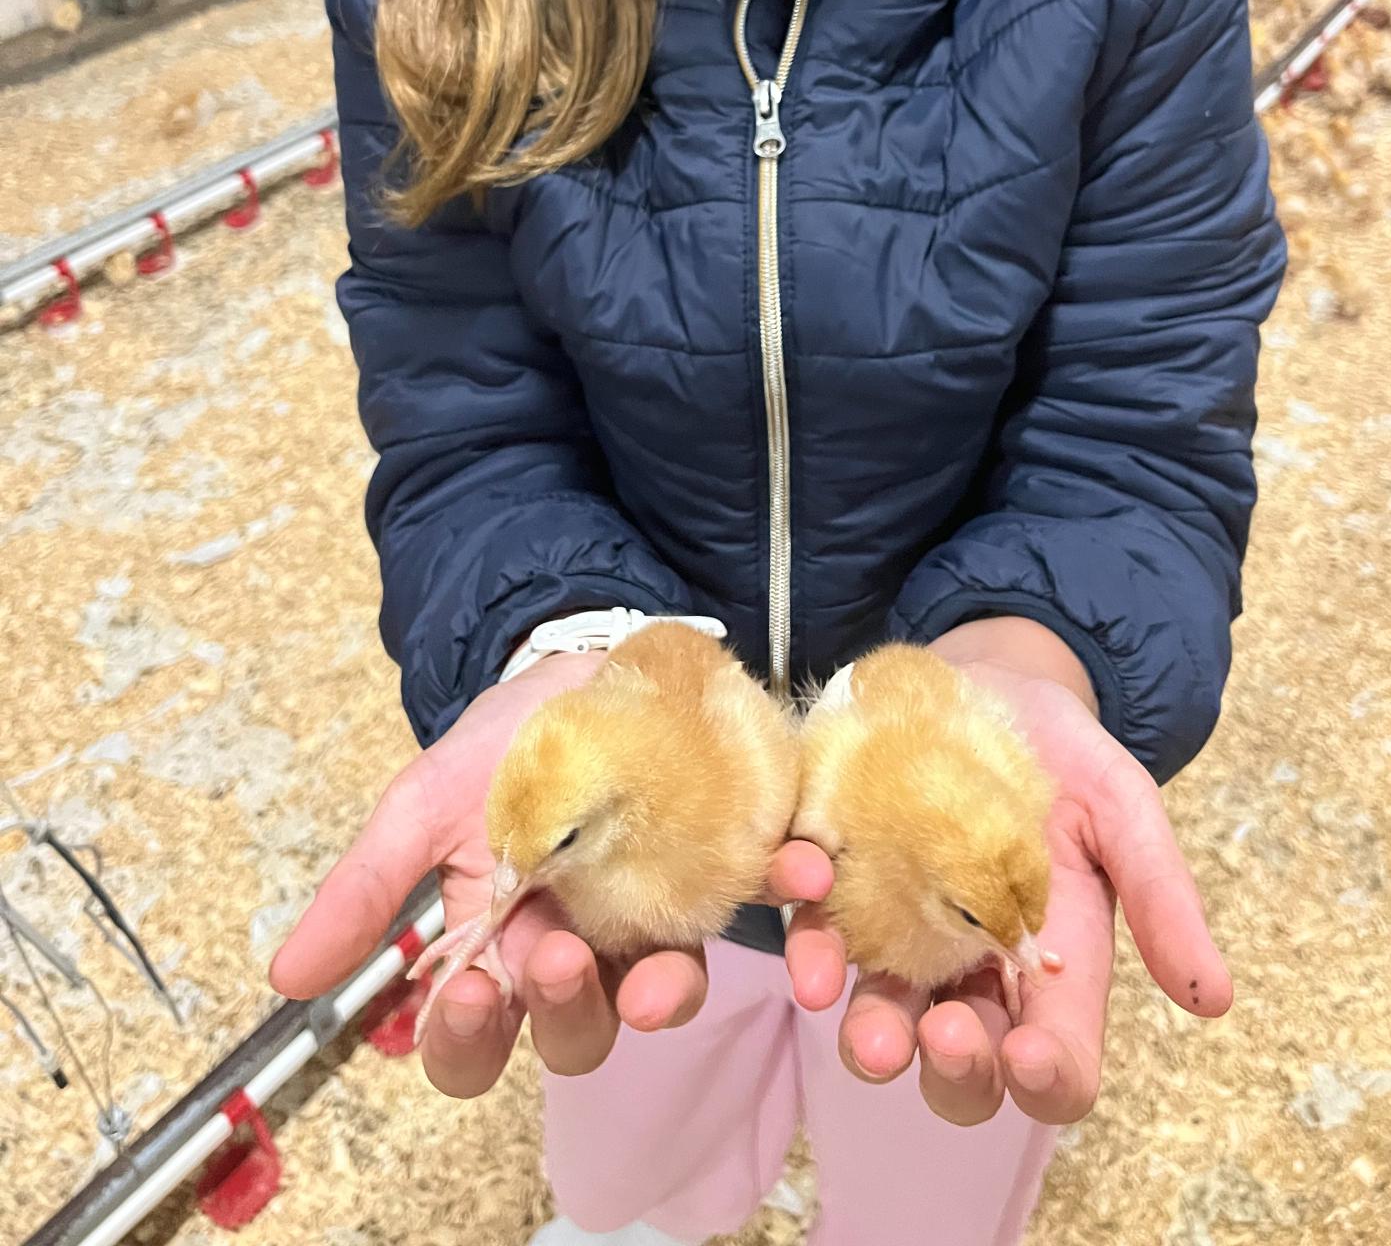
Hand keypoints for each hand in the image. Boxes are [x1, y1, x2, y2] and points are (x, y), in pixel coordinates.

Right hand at [270, 654, 827, 1097]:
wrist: (583, 658)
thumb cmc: (500, 743)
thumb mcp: (424, 802)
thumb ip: (368, 889)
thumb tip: (287, 978)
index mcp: (498, 951)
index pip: (475, 1039)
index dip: (468, 1039)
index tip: (468, 995)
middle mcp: (580, 953)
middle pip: (573, 1034)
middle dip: (566, 1013)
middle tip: (560, 956)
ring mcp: (657, 918)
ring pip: (665, 993)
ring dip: (668, 993)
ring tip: (667, 968)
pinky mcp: (728, 867)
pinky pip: (763, 902)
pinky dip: (785, 892)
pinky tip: (797, 872)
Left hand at [781, 651, 1232, 1128]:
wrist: (984, 677)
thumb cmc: (1061, 753)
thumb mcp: (1122, 806)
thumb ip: (1161, 894)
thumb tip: (1214, 1000)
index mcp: (1052, 969)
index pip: (1055, 1060)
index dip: (1046, 1077)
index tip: (1031, 1056)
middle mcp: (970, 972)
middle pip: (962, 1064)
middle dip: (952, 1071)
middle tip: (944, 1035)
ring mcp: (897, 934)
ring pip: (880, 1019)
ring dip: (869, 1033)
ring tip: (857, 1016)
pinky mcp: (837, 884)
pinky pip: (816, 931)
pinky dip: (810, 943)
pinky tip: (809, 933)